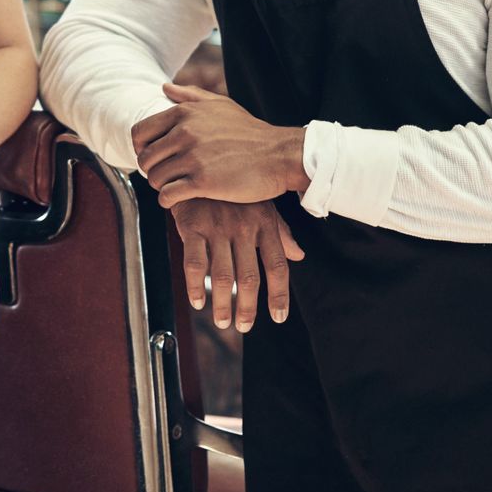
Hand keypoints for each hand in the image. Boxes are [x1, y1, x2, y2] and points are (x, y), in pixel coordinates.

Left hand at [134, 83, 310, 207]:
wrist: (278, 155)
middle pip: (146, 158)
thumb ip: (190, 95)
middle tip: (166, 176)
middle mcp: (185, 132)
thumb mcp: (221, 104)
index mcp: (184, 113)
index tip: (154, 157)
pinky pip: (168, 195)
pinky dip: (168, 200)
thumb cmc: (249, 131)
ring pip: (155, 178)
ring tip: (175, 187)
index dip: (141, 148)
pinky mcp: (203, 182)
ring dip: (161, 186)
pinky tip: (178, 199)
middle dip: (151, 170)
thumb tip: (164, 87)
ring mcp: (193, 157)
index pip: (140, 132)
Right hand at [171, 199, 304, 331]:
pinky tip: (198, 302)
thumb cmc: (232, 190)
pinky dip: (196, 287)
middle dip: (248, 308)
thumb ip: (280, 233)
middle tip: (243, 326)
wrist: (198, 164)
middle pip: (250, 277)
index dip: (279, 295)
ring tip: (222, 321)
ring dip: (223, 304)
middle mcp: (244, 227)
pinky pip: (195, 264)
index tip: (278, 317)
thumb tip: (299, 256)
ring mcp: (218, 227)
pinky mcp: (193, 227)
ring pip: (224, 276)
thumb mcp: (261, 206)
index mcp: (265, 223)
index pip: (277, 266)